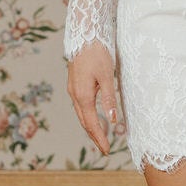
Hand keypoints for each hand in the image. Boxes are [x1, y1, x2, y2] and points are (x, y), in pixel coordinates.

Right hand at [66, 40, 120, 154]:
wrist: (83, 36)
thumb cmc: (97, 54)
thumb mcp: (106, 76)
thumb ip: (109, 98)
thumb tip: (112, 120)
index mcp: (83, 95)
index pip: (91, 123)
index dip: (99, 138)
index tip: (107, 150)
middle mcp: (75, 95)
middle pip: (84, 122)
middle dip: (94, 136)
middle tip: (104, 149)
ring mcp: (73, 90)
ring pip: (81, 114)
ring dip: (90, 127)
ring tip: (100, 137)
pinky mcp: (74, 84)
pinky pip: (81, 106)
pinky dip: (87, 116)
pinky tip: (94, 117)